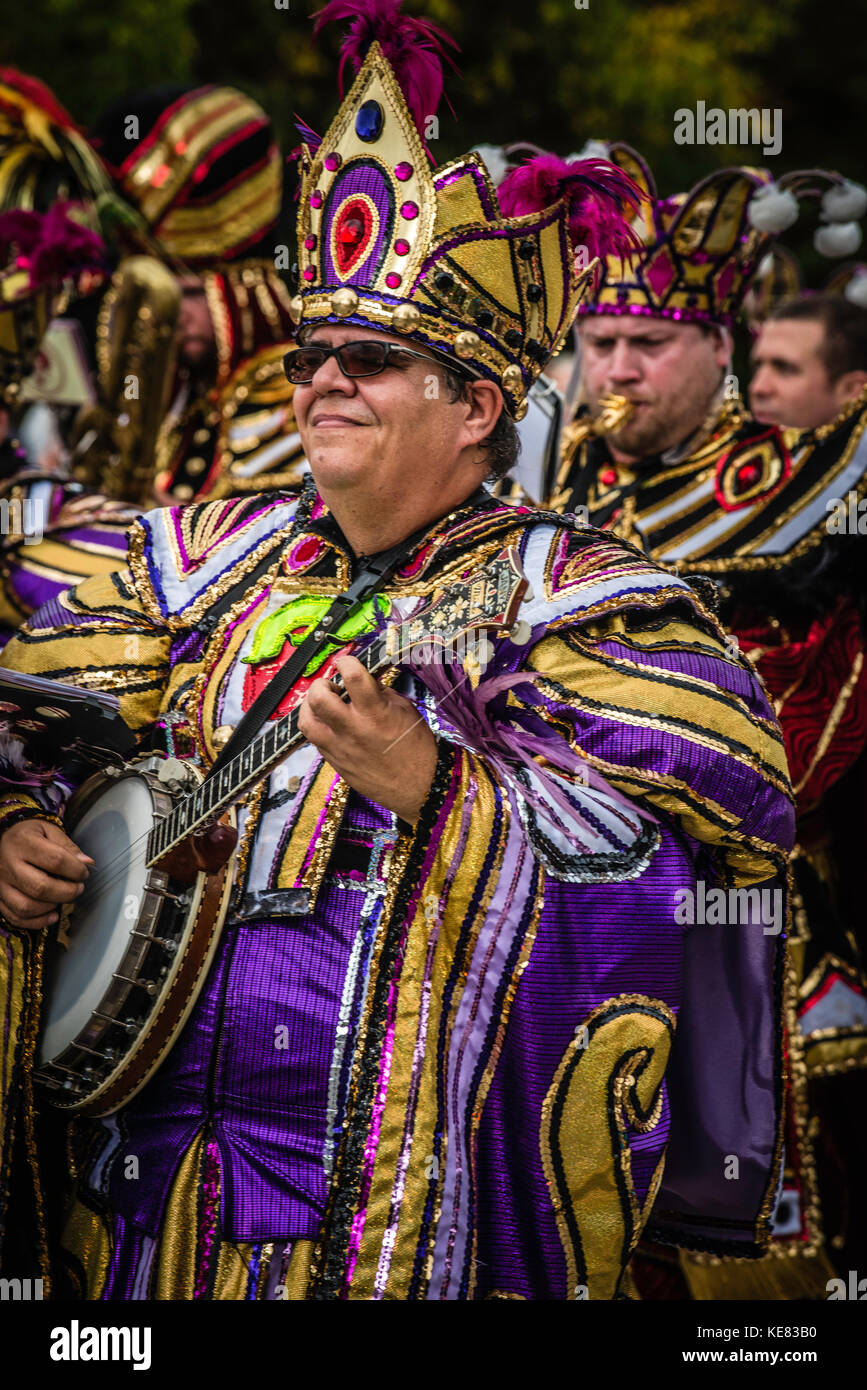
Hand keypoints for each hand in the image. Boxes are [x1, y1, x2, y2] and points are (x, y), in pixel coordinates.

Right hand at [0, 820, 92, 929]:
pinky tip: (52, 914)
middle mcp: (8, 864)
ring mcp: (1, 884)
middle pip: (40, 887)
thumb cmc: (28, 837)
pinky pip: (16, 917)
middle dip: (67, 892)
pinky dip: (37, 921)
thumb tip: (87, 863)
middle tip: (78, 888)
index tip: (84, 872)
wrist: (0, 843)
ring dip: (52, 907)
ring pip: (26, 906)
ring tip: (63, 898)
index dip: (76, 870)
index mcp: (23, 842)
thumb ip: (68, 846)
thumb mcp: (48, 831)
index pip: (55, 860)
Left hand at [298, 653, 436, 824]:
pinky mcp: (335, 762)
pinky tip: (330, 724)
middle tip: (332, 687)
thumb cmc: (417, 750)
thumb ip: (380, 693)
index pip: (352, 676)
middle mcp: (354, 729)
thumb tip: (363, 680)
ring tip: (324, 705)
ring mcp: (340, 748)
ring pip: (306, 720)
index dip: (346, 662)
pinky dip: (318, 725)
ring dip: (311, 706)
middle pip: (318, 698)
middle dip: (321, 684)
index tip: (346, 662)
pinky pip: (314, 739)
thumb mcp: (405, 711)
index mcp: (375, 713)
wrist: (419, 787)